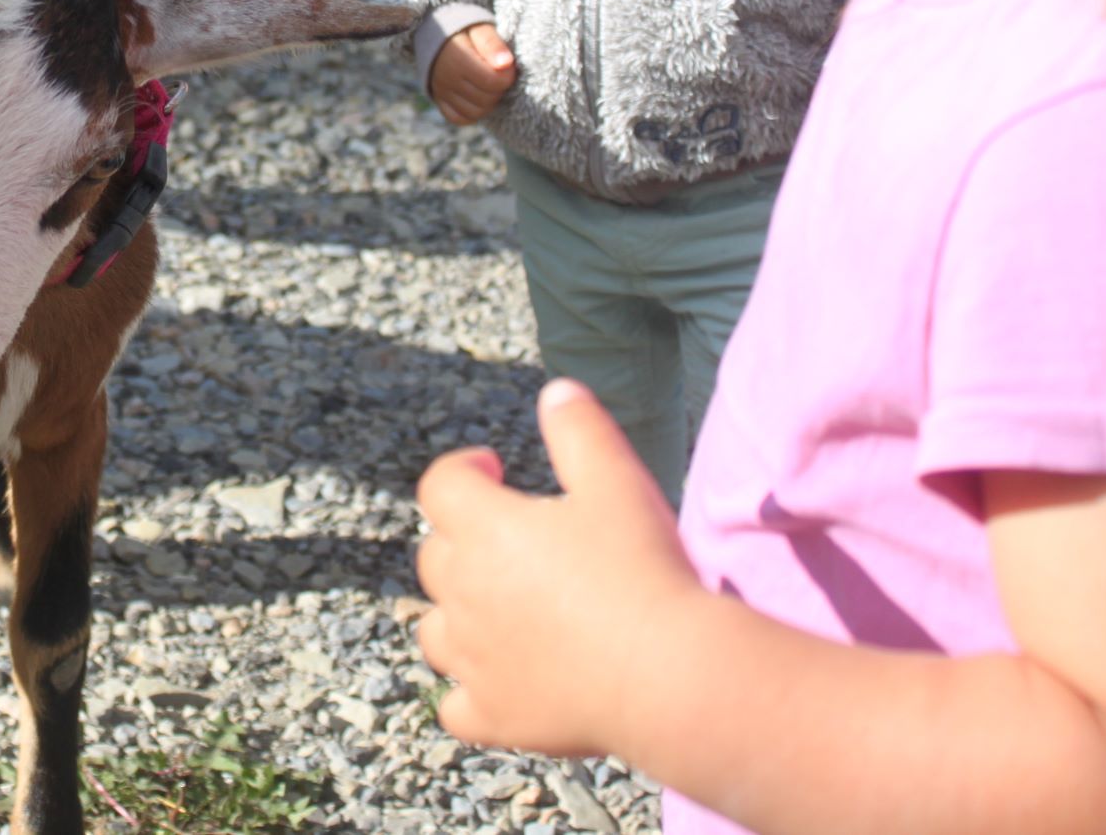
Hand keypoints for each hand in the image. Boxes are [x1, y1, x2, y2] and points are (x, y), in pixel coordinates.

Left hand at [414, 381, 700, 759]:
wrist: (670, 673)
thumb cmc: (643, 569)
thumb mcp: (617, 480)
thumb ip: (581, 429)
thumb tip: (557, 390)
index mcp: (485, 529)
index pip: (441, 485)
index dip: (464, 470)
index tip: (497, 470)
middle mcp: (464, 592)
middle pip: (436, 555)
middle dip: (464, 539)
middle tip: (515, 540)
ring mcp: (473, 659)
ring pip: (435, 629)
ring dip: (457, 613)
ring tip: (501, 608)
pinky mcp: (494, 715)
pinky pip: (454, 704)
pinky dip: (466, 692)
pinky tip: (496, 683)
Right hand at [428, 22, 516, 125]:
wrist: (438, 32)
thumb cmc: (466, 30)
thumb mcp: (480, 28)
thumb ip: (492, 44)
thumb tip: (506, 63)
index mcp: (457, 60)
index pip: (494, 82)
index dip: (508, 75)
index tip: (507, 65)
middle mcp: (447, 79)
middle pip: (487, 99)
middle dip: (500, 89)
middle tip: (499, 74)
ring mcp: (441, 92)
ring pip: (476, 112)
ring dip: (489, 102)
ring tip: (490, 85)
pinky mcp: (439, 100)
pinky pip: (460, 118)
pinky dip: (472, 113)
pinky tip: (478, 98)